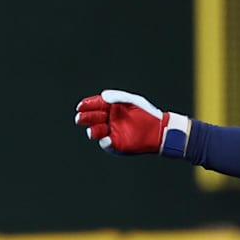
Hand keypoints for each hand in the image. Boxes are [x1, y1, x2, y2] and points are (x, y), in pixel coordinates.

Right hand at [74, 89, 189, 156]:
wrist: (159, 129)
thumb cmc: (147, 113)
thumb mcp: (133, 101)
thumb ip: (118, 97)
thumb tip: (103, 96)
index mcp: (111, 107)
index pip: (95, 105)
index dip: (87, 105)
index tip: (81, 106)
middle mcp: (109, 120)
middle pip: (92, 118)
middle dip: (85, 117)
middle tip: (80, 117)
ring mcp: (112, 132)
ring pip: (96, 132)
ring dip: (92, 131)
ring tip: (93, 130)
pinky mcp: (117, 143)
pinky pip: (107, 143)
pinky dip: (104, 142)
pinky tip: (107, 138)